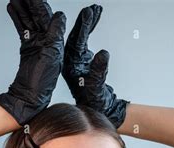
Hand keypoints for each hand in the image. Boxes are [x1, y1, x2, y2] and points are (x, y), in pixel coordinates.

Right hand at [0, 0, 65, 125]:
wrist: (28, 97)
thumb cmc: (42, 82)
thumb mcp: (51, 57)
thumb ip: (54, 36)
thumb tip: (59, 16)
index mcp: (55, 42)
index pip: (47, 17)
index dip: (40, 5)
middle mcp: (47, 41)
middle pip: (37, 16)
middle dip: (30, 3)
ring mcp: (37, 44)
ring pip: (28, 20)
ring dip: (22, 7)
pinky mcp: (28, 48)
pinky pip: (23, 29)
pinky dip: (17, 18)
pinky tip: (12, 8)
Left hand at [62, 4, 128, 128]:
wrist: (95, 111)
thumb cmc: (94, 103)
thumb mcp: (96, 88)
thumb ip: (99, 72)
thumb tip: (103, 54)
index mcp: (71, 66)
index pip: (75, 42)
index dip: (83, 27)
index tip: (89, 13)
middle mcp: (71, 61)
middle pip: (75, 36)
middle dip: (85, 21)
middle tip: (93, 8)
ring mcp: (76, 61)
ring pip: (79, 37)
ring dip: (87, 23)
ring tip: (95, 10)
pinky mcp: (82, 61)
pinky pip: (84, 41)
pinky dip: (89, 30)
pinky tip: (93, 21)